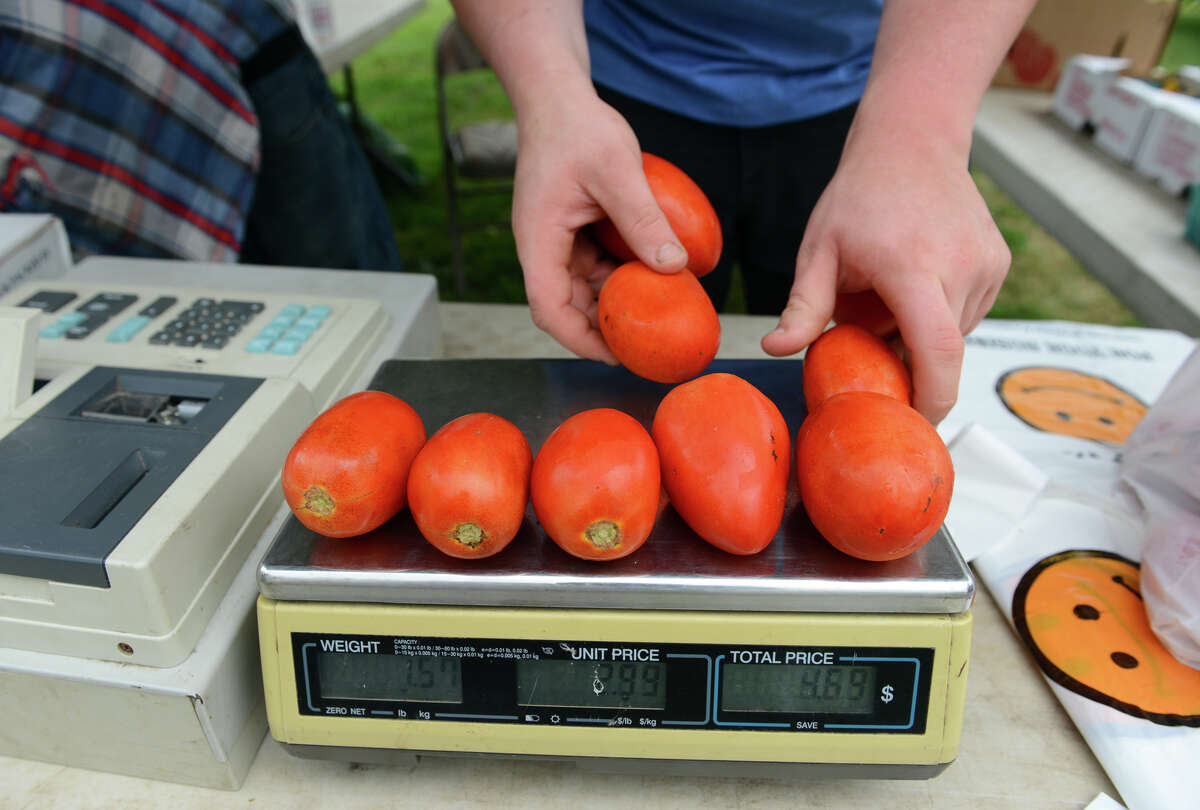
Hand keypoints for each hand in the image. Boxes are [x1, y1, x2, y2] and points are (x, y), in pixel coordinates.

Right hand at [510, 89, 687, 362]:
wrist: (557, 97)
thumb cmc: (577, 127)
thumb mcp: (616, 171)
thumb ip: (643, 218)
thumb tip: (673, 266)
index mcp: (538, 239)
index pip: (548, 308)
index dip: (579, 339)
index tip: (615, 354)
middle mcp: (542, 246)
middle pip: (565, 305)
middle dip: (602, 327)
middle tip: (646, 342)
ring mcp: (556, 240)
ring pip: (582, 288)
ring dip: (614, 300)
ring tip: (655, 311)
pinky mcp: (572, 230)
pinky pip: (594, 265)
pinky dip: (620, 274)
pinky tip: (651, 273)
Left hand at [761, 120, 1010, 423]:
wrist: (912, 142)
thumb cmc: (858, 197)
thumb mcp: (819, 250)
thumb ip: (803, 306)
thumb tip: (775, 349)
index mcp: (913, 266)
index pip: (936, 350)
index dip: (932, 399)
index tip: (915, 428)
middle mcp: (961, 266)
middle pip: (943, 351)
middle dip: (911, 369)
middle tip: (873, 355)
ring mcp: (987, 265)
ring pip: (955, 335)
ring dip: (921, 337)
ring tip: (887, 298)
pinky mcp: (998, 264)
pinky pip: (967, 314)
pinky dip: (938, 316)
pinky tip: (912, 284)